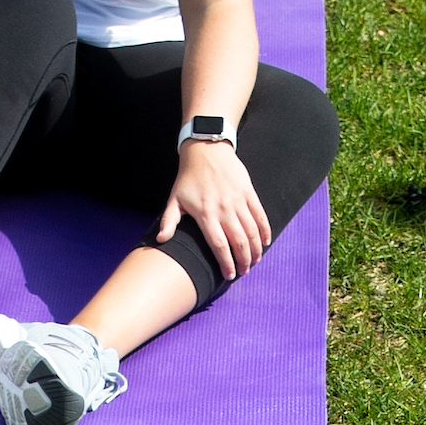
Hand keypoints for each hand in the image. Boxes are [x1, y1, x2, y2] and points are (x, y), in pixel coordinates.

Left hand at [164, 133, 267, 280]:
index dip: (226, 263)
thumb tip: (161, 239)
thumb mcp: (175, 199)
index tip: (229, 275)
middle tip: (244, 272)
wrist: (206, 149)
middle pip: (238, 241)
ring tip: (254, 261)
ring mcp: (238, 200)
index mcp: (205, 214)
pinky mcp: (248, 192)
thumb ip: (168, 221)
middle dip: (243, 261)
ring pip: (251, 231)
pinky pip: (260, 215)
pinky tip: (265, 242)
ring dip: (255, 249)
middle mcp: (224, 209)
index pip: (218, 245)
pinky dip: (264, 230)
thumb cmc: (188, 177)